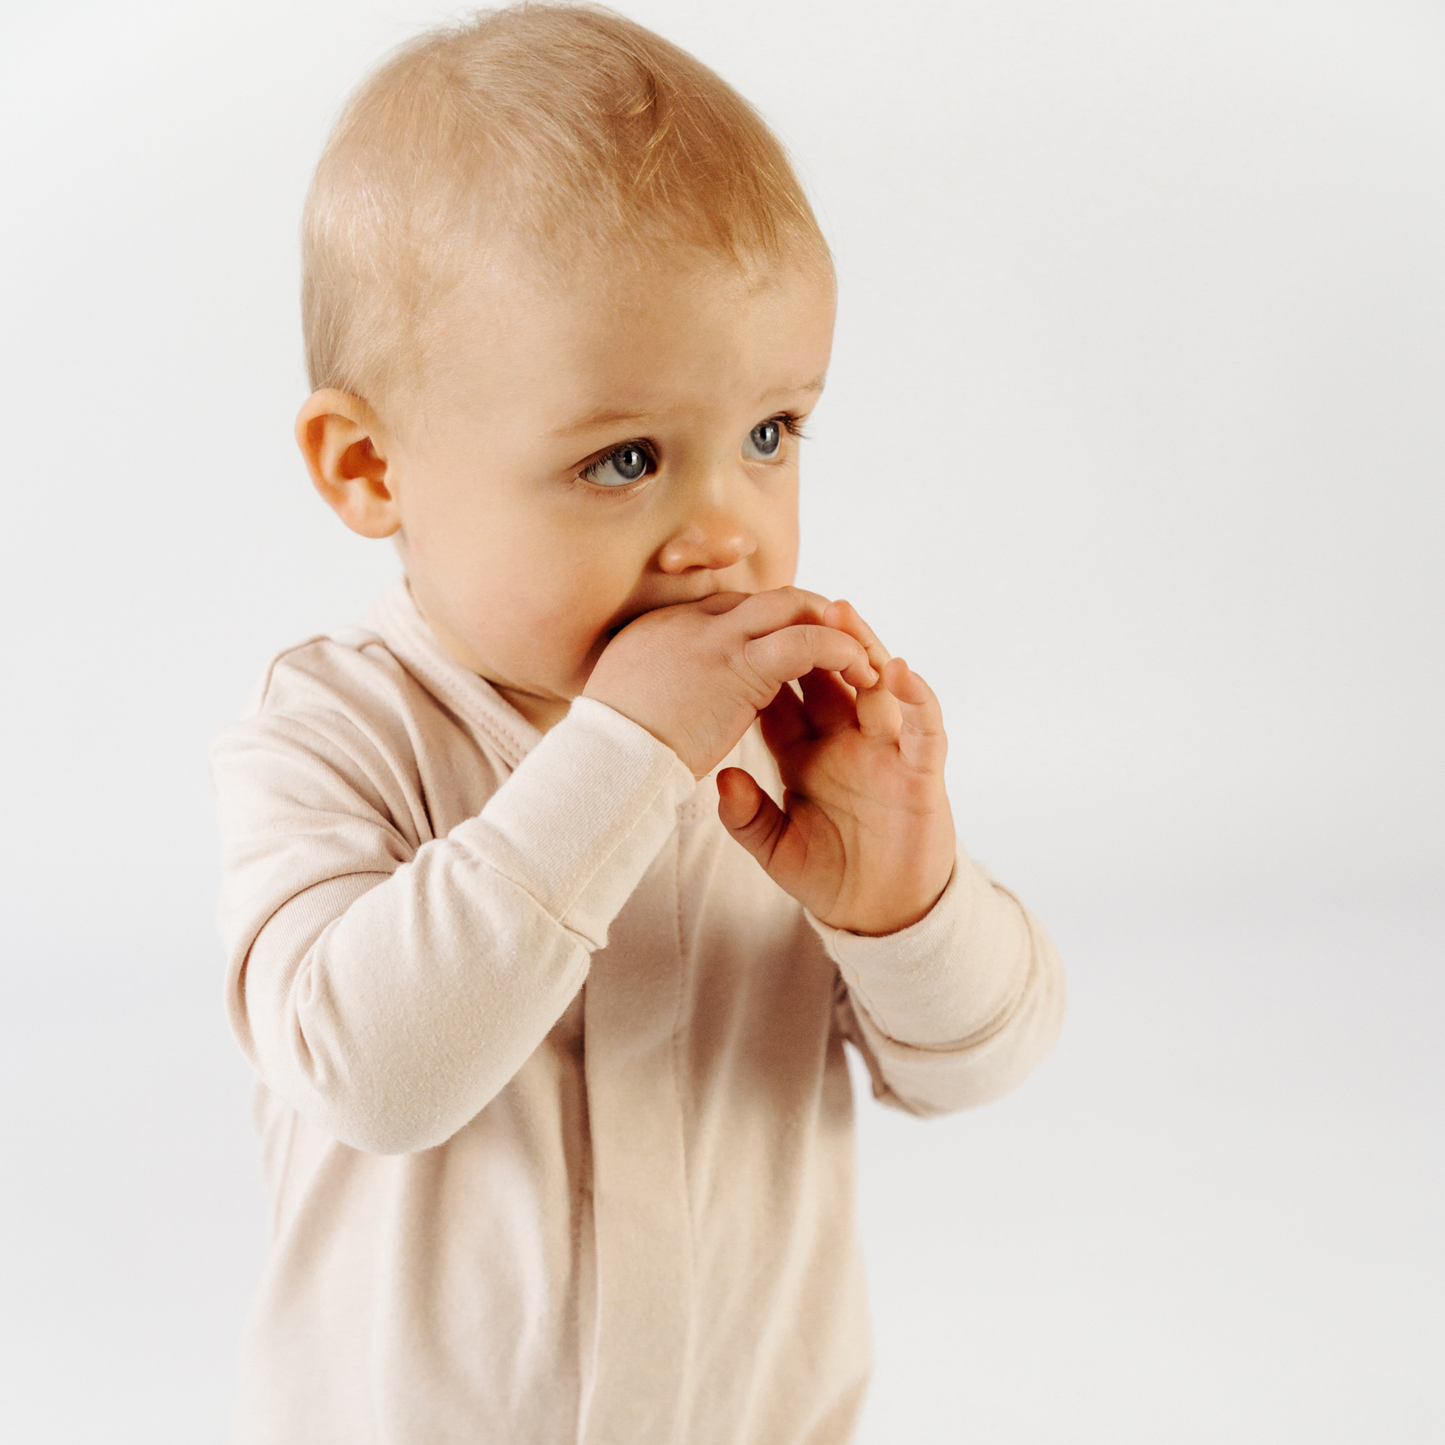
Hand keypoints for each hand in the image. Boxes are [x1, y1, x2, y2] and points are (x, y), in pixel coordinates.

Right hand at [583, 588, 877, 778]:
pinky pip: (806, 642)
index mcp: (663, 627)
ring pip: (793, 607)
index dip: (766, 628)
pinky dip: (839, 650)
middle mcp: (690, 619)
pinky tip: (860, 671)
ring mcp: (715, 636)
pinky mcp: (740, 665)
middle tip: (840, 645)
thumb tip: (667, 697)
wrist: (604, 765)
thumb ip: (653, 686)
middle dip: (808, 616)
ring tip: (862, 657)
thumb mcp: (624, 702)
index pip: (729, 609)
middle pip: (765, 599)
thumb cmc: (610, 752)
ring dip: (833, 627)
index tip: (792, 652)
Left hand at [715, 600, 955, 935]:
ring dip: (862, 649)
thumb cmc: (828, 874)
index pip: (782, 696)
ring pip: (875, 686)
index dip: (765, 663)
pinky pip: (923, 726)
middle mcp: (844, 740)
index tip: (741, 632)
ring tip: (842, 616)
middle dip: (814, 639)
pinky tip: (898, 671)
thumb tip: (719, 779)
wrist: (880, 914)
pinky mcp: (921, 770)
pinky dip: (915, 697)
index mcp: (804, 752)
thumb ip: (748, 818)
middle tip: (793, 604)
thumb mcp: (776, 850)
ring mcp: (884, 751)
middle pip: (829, 675)